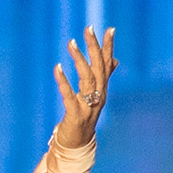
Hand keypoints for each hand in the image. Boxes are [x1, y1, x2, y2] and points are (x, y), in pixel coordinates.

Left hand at [51, 26, 116, 150]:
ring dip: (79, 60)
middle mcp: (99, 95)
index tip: (110, 29)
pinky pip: (69, 95)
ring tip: (71, 43)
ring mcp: (89, 105)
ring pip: (87, 79)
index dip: (108, 47)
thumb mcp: (95, 95)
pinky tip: (57, 68)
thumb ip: (104, 77)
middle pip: (98, 68)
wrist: (77, 144)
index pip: (107, 64)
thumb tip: (114, 59)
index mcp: (102, 89)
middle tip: (88, 28)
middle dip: (94, 47)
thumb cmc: (84, 117)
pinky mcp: (76, 114)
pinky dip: (64, 81)